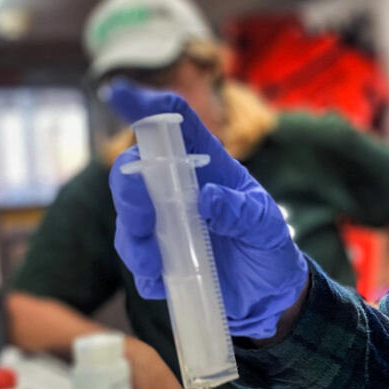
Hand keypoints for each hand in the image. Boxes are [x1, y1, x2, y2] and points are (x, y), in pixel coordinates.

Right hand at [106, 82, 308, 339]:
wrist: (270, 295)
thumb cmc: (269, 246)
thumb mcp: (267, 225)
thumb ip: (242, 211)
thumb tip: (207, 199)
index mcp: (208, 166)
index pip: (174, 123)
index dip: (145, 104)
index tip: (118, 93)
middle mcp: (179, 190)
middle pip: (134, 172)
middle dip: (128, 190)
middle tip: (141, 216)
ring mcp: (166, 224)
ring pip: (128, 219)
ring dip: (134, 238)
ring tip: (154, 263)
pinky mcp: (160, 259)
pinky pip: (138, 261)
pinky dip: (145, 272)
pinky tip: (163, 281)